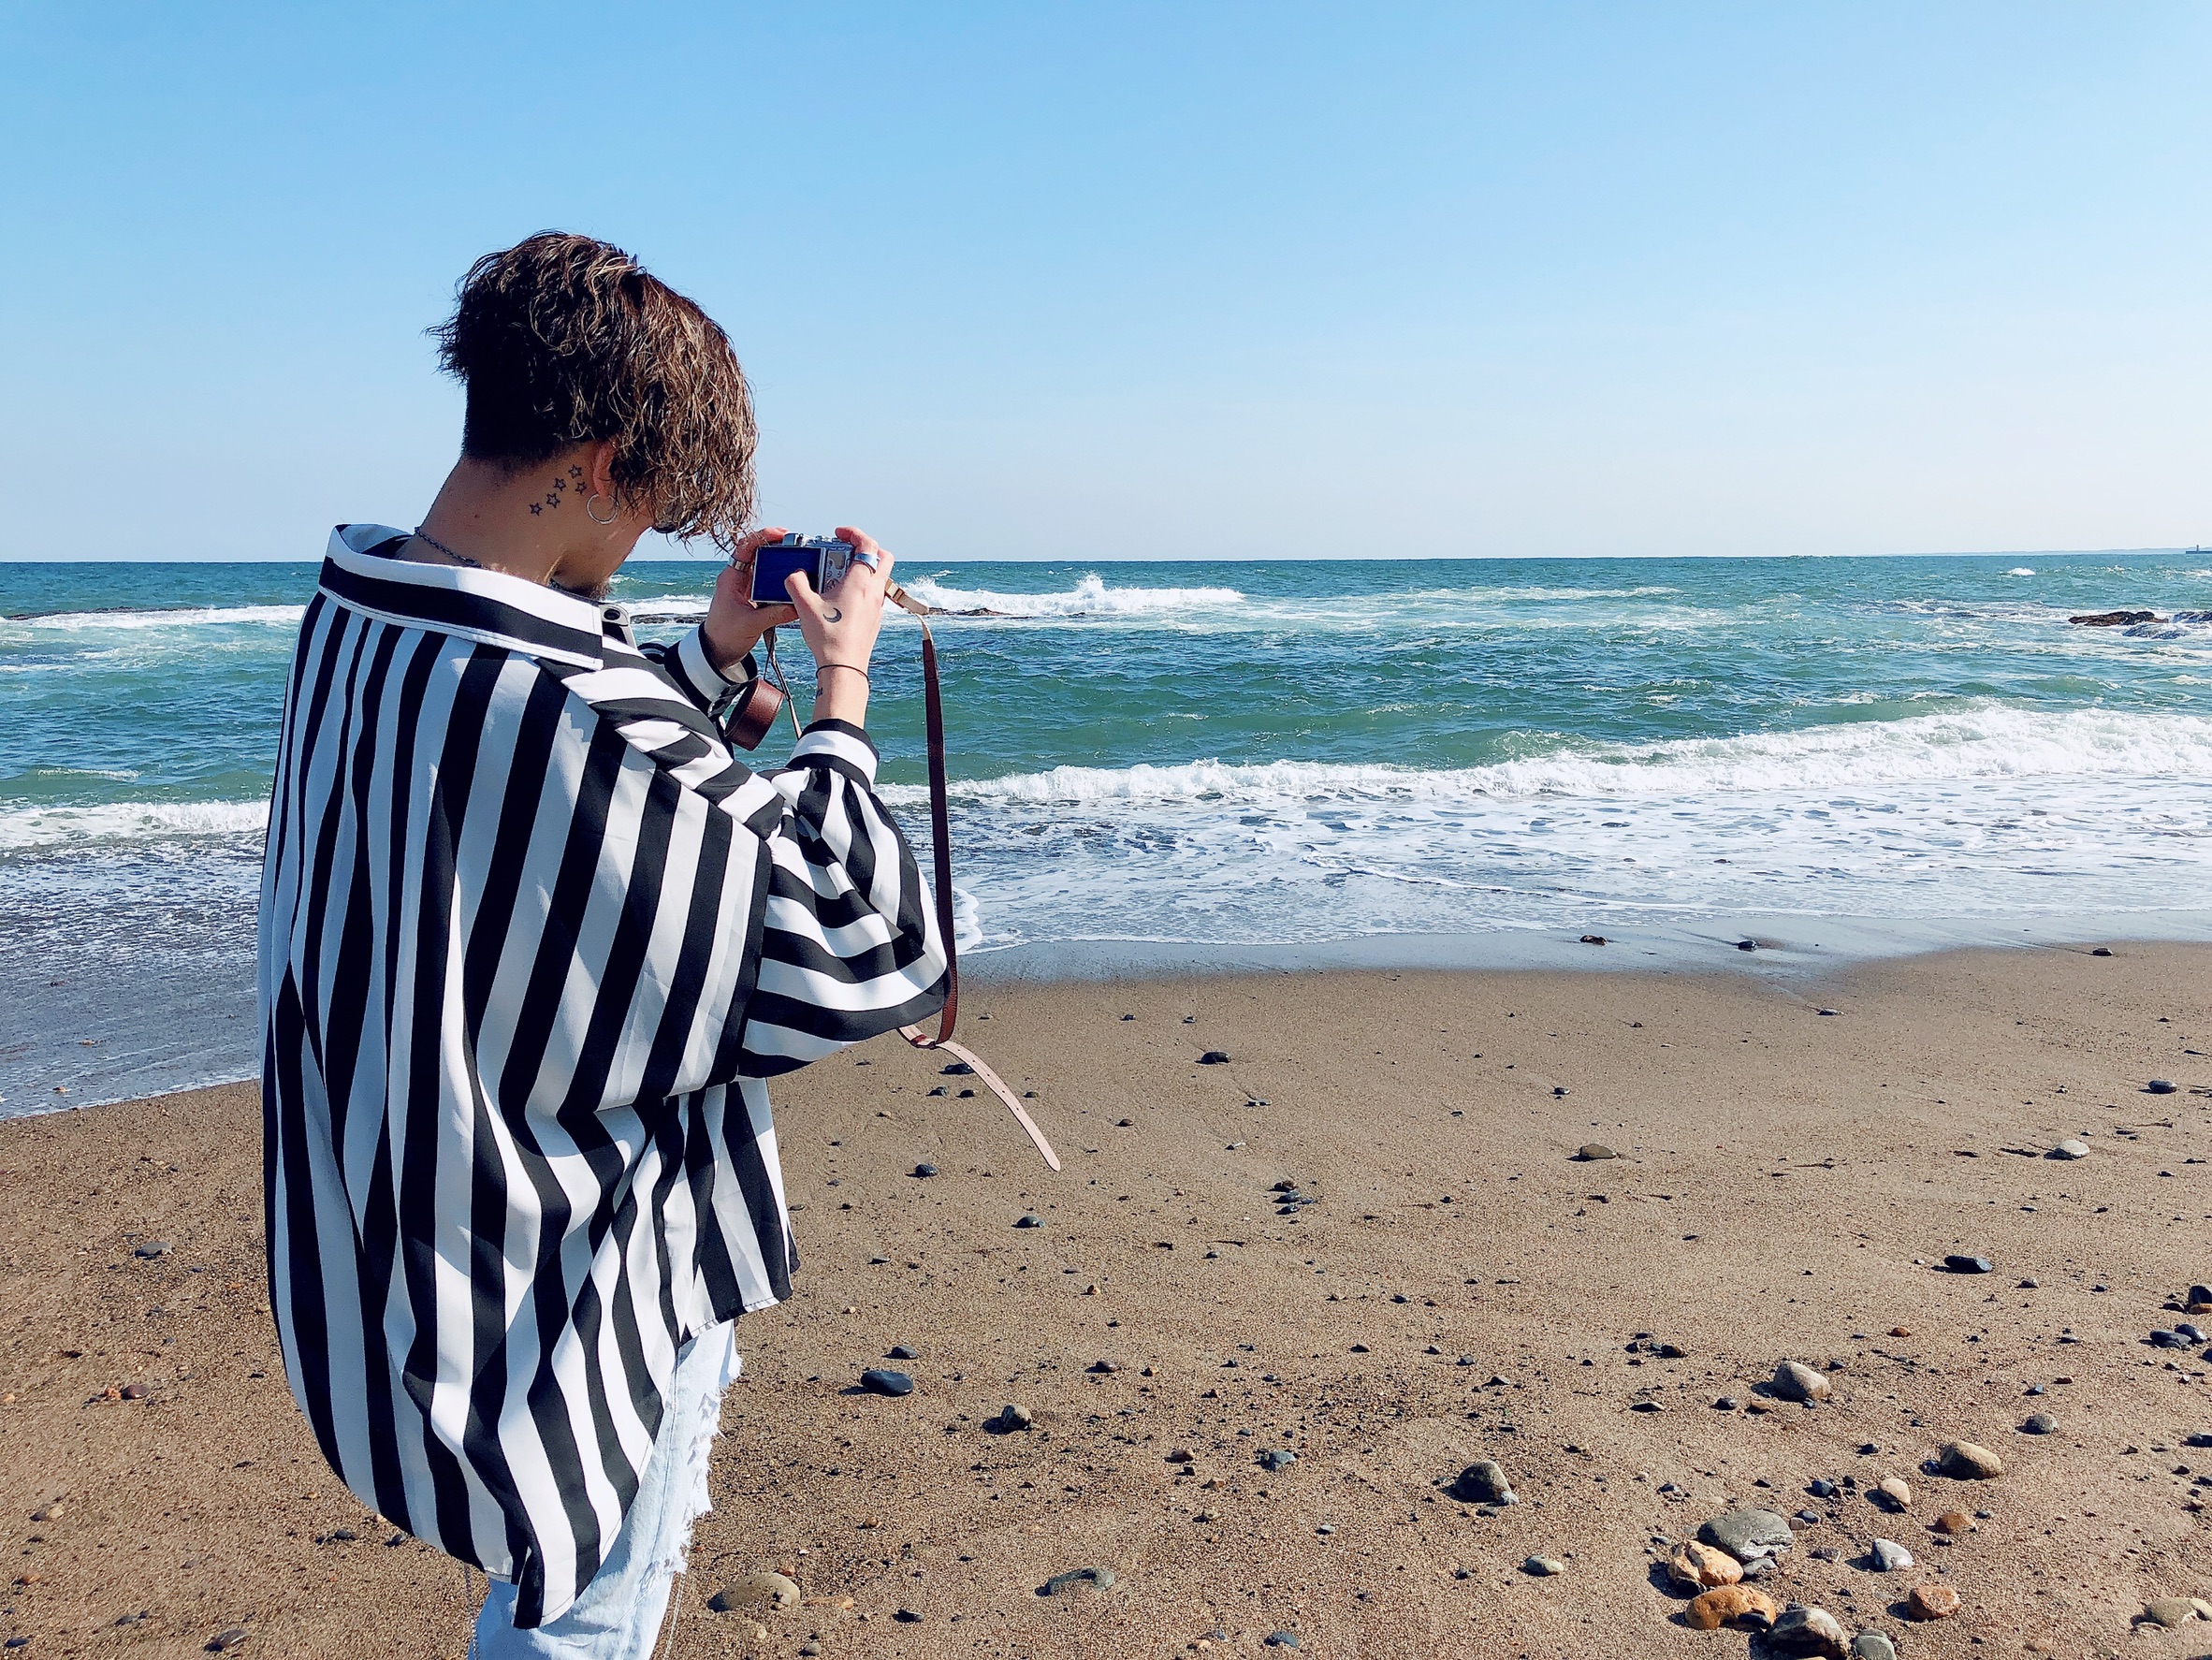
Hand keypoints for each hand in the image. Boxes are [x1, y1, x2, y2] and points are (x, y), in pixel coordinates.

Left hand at [700, 526, 798, 672]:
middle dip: (775, 546)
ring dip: (778, 561)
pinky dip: (779, 578)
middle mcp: (737, 578)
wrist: (716, 651)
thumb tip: (797, 606)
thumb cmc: (724, 635)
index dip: (762, 537)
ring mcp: (745, 586)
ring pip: (763, 566)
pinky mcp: (752, 596)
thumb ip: (774, 614)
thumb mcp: (751, 625)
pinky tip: (792, 580)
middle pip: (757, 552)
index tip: (781, 534)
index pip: (744, 547)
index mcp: (730, 578)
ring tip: (797, 558)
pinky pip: (767, 581)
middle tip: (795, 545)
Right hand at [785, 527, 892, 725]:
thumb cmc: (828, 637)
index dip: (854, 533)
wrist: (844, 668)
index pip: (867, 545)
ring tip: (840, 573)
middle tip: (846, 549)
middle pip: (884, 557)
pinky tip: (843, 596)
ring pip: (881, 576)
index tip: (839, 532)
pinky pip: (875, 593)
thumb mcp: (804, 606)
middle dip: (867, 548)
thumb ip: (796, 584)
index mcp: (860, 582)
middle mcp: (874, 591)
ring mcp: (877, 606)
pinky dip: (863, 586)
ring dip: (865, 568)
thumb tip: (794, 574)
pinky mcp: (876, 618)